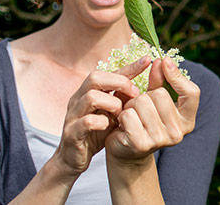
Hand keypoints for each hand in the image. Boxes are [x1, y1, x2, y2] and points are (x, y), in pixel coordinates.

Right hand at [52, 57, 149, 177]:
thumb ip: (125, 98)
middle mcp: (79, 99)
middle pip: (95, 77)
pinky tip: (109, 127)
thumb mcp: (114, 112)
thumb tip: (146, 82)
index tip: (148, 60)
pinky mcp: (72, 133)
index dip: (129, 67)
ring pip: (90, 97)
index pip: (109, 72)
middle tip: (135, 94)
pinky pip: (87, 121)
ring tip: (121, 113)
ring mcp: (73, 115)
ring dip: (112, 103)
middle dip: (118, 82)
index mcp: (89, 91)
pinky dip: (102, 122)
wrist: (74, 159)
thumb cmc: (97, 132)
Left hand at [104, 56, 200, 162]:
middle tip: (139, 106)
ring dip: (131, 105)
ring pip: (143, 103)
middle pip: (161, 95)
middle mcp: (178, 132)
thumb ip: (159, 81)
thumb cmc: (142, 120)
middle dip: (145, 95)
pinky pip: (129, 115)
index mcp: (187, 120)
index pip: (192, 92)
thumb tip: (161, 61)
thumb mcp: (153, 98)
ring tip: (131, 114)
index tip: (164, 61)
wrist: (125, 151)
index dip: (177, 76)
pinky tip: (124, 124)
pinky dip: (123, 115)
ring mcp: (161, 140)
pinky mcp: (142, 144)